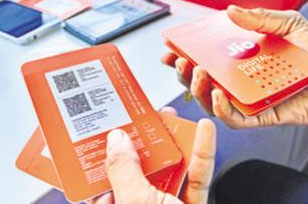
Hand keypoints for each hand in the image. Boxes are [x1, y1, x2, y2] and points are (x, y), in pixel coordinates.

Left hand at [89, 109, 216, 203]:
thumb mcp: (135, 202)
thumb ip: (124, 171)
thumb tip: (117, 140)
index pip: (103, 177)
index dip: (105, 150)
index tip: (108, 124)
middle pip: (139, 168)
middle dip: (144, 139)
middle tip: (145, 113)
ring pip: (169, 169)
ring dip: (174, 142)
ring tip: (172, 116)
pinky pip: (197, 178)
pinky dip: (202, 154)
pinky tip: (204, 130)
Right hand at [162, 6, 307, 129]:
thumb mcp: (289, 24)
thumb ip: (261, 18)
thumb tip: (231, 11)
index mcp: (241, 59)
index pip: (206, 57)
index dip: (184, 54)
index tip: (170, 46)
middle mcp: (241, 80)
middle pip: (202, 81)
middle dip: (184, 73)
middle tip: (181, 61)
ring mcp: (249, 99)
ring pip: (213, 102)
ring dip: (199, 90)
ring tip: (198, 74)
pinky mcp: (262, 117)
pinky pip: (237, 119)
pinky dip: (223, 110)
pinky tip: (218, 96)